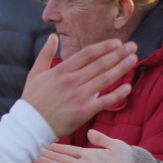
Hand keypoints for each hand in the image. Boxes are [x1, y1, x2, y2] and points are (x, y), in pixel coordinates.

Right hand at [21, 37, 137, 136]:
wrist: (29, 126)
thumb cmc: (32, 100)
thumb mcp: (34, 73)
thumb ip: (45, 54)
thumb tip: (52, 37)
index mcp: (61, 70)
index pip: (87, 54)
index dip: (104, 47)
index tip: (116, 42)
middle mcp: (71, 81)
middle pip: (100, 64)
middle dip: (118, 54)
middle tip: (133, 46)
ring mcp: (78, 97)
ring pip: (104, 79)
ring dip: (121, 68)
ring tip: (133, 59)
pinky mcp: (83, 112)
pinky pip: (104, 101)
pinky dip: (117, 94)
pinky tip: (128, 87)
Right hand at [36, 129, 135, 162]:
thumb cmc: (128, 159)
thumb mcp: (114, 144)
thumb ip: (100, 139)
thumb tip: (89, 132)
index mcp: (89, 154)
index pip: (68, 150)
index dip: (57, 147)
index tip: (45, 142)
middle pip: (61, 158)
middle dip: (48, 154)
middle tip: (32, 149)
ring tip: (35, 159)